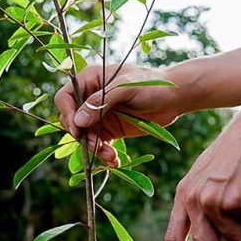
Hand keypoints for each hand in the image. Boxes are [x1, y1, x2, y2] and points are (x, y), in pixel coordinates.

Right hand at [54, 63, 184, 165]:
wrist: (174, 98)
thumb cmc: (152, 84)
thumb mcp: (127, 87)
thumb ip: (102, 101)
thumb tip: (79, 121)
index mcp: (91, 79)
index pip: (66, 97)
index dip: (68, 114)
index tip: (78, 130)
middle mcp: (91, 97)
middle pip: (72, 120)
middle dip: (82, 136)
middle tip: (96, 146)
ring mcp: (100, 115)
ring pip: (85, 136)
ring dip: (94, 149)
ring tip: (110, 156)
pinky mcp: (110, 130)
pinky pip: (99, 145)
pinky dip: (104, 155)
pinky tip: (115, 161)